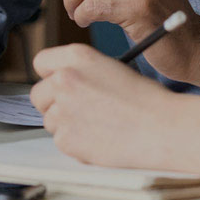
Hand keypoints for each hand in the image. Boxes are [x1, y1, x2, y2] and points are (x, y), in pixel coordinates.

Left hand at [30, 43, 178, 170]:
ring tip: (98, 124)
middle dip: (54, 102)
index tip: (60, 83)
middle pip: (38, 94)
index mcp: (77, 57)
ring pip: (50, 120)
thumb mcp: (111, 68)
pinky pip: (61, 141)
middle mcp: (64, 80)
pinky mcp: (65, 139)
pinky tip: (100, 138)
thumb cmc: (145, 99)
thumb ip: (82, 72)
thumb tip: (63, 85)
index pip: (41, 62)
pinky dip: (76, 143)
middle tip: (79, 109)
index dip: (52, 74)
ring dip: (67, 124)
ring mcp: (62, 111)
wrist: (161, 127)